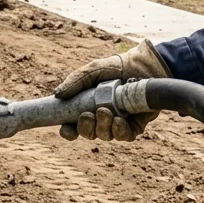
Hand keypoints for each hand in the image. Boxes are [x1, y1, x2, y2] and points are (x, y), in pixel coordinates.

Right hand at [54, 40, 169, 141]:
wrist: (146, 65)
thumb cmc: (118, 67)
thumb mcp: (93, 70)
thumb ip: (75, 81)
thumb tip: (57, 95)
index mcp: (88, 107)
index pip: (73, 127)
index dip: (68, 132)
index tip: (66, 128)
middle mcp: (102, 118)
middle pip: (88, 134)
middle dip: (85, 128)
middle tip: (88, 114)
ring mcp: (118, 123)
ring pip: (105, 136)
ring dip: (102, 127)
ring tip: (106, 111)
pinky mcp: (135, 126)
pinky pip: (124, 137)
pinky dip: (119, 131)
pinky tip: (119, 120)